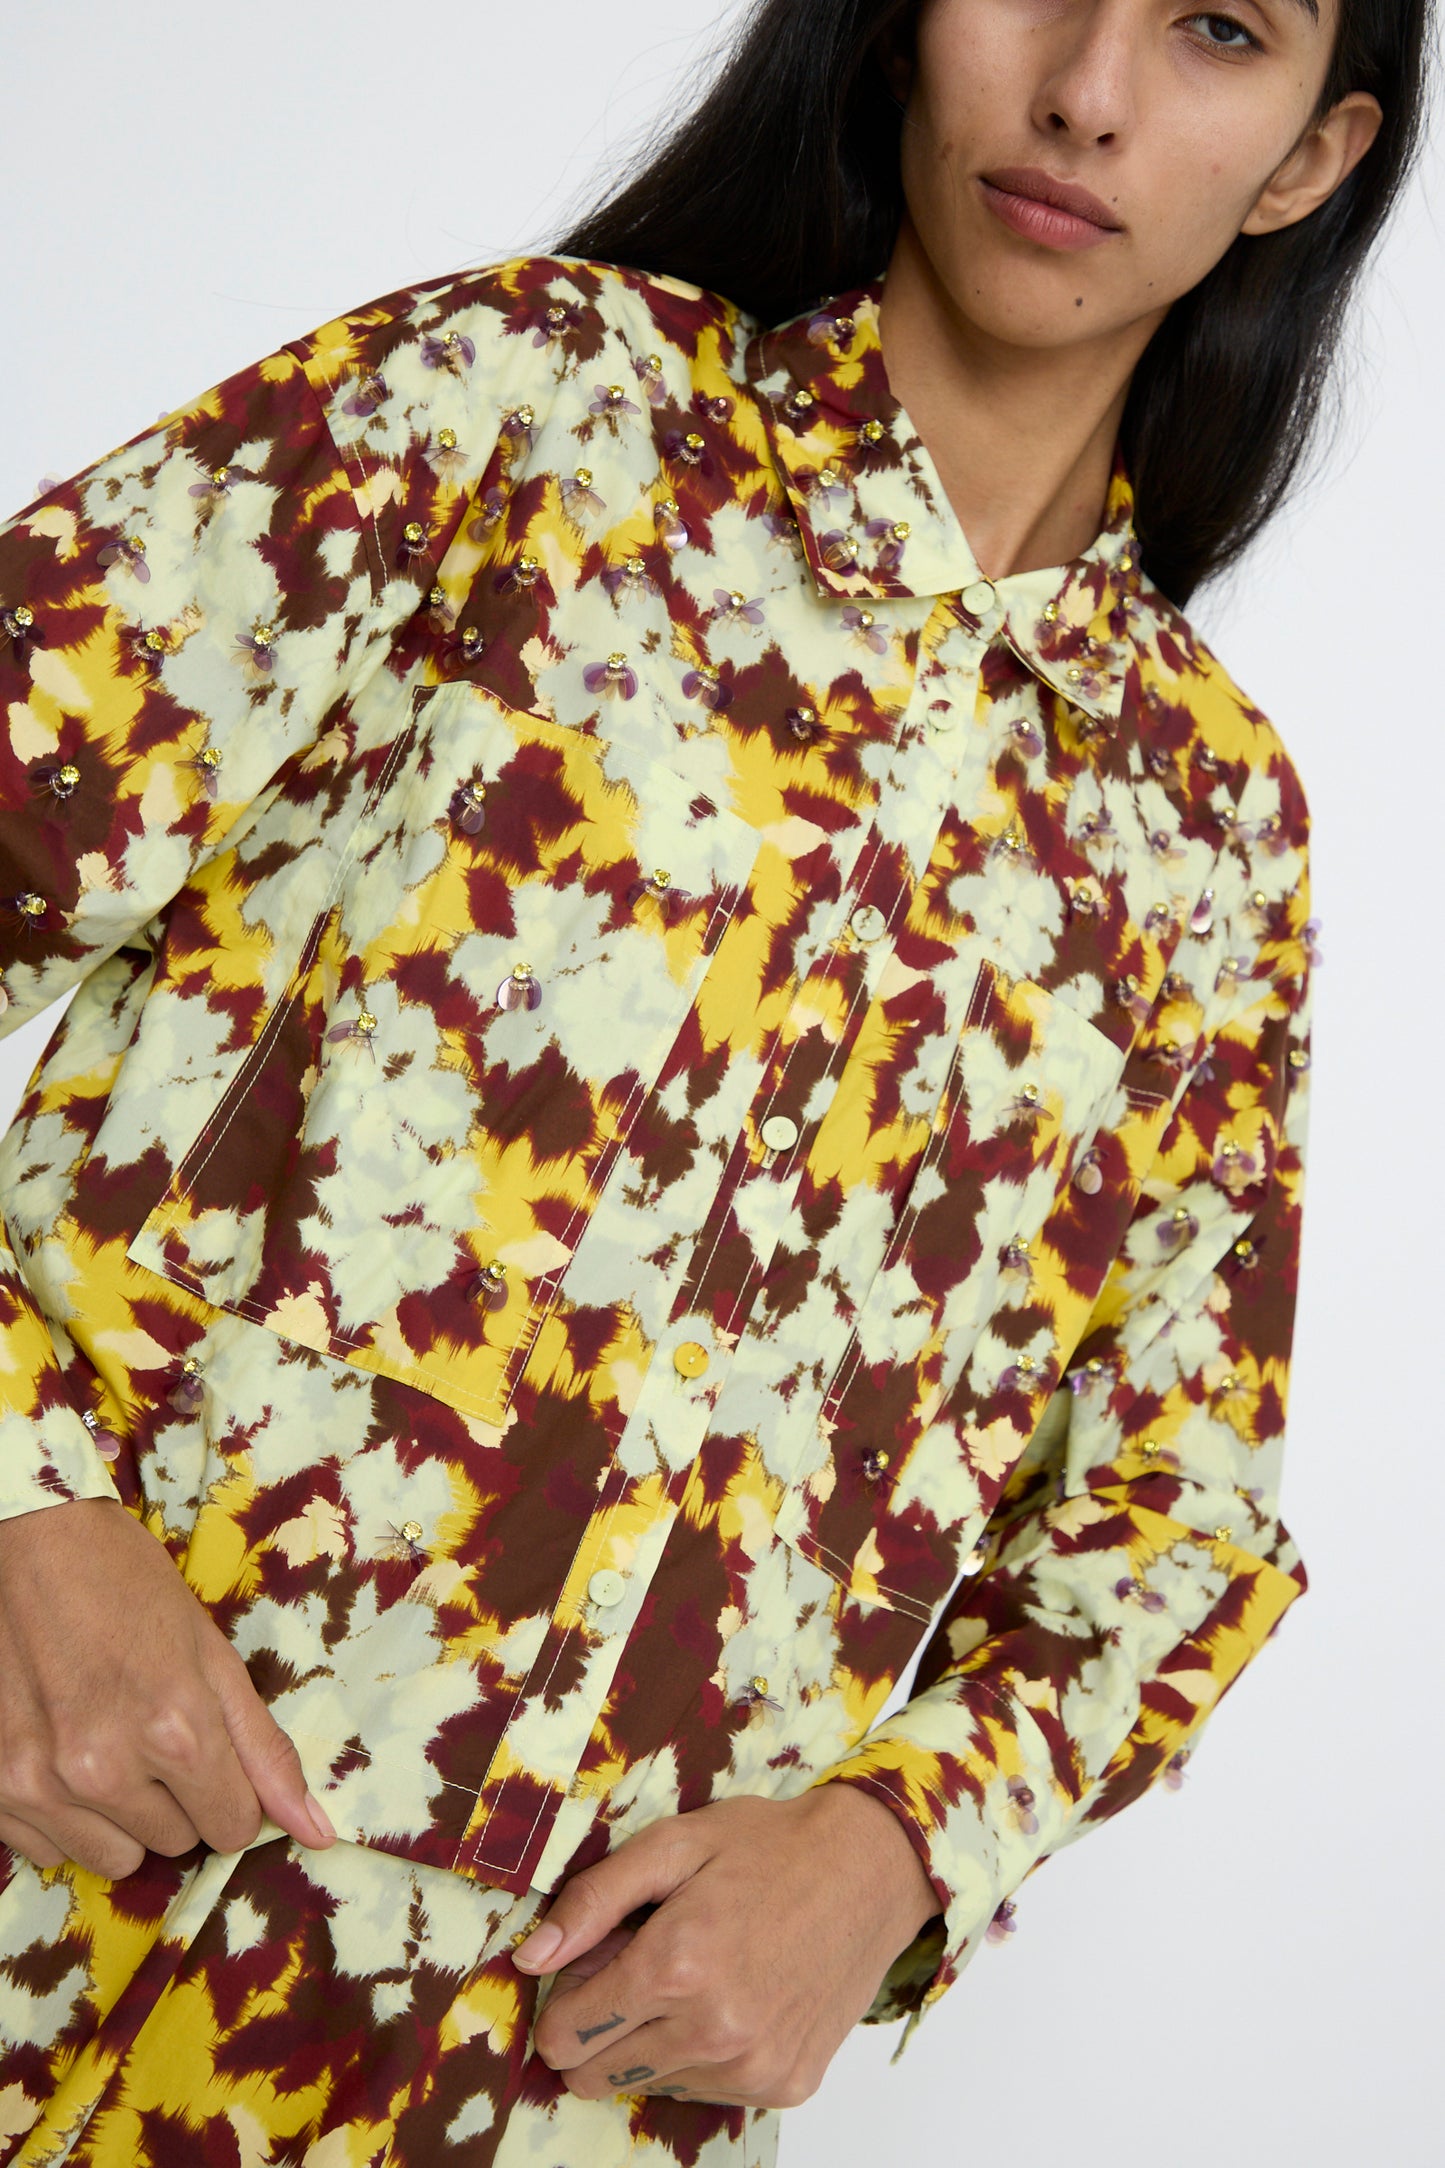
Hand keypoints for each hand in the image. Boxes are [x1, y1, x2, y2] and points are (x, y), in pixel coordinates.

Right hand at [0, 1496, 335, 1878]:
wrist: (31, 1543)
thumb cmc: (128, 1586)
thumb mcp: (212, 1655)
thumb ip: (264, 1749)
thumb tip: (319, 1831)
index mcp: (176, 1730)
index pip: (232, 1828)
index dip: (229, 1790)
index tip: (210, 1753)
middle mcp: (106, 1768)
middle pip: (175, 1843)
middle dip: (177, 1799)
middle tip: (153, 1730)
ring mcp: (42, 1783)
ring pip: (114, 1860)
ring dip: (122, 1819)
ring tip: (109, 1745)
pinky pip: (51, 1853)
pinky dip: (66, 1819)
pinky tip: (64, 1754)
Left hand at [514, 1785, 941, 2108]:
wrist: (868, 1871)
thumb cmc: (767, 1848)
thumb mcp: (671, 1845)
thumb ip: (592, 1900)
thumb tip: (529, 1960)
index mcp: (675, 1967)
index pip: (565, 2035)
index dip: (565, 1998)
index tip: (592, 1964)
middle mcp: (712, 2032)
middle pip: (596, 2077)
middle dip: (598, 2028)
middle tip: (638, 1969)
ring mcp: (751, 2067)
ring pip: (648, 2086)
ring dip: (652, 2041)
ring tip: (695, 1974)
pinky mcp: (783, 2085)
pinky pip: (705, 2091)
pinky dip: (702, 2053)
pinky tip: (734, 1996)